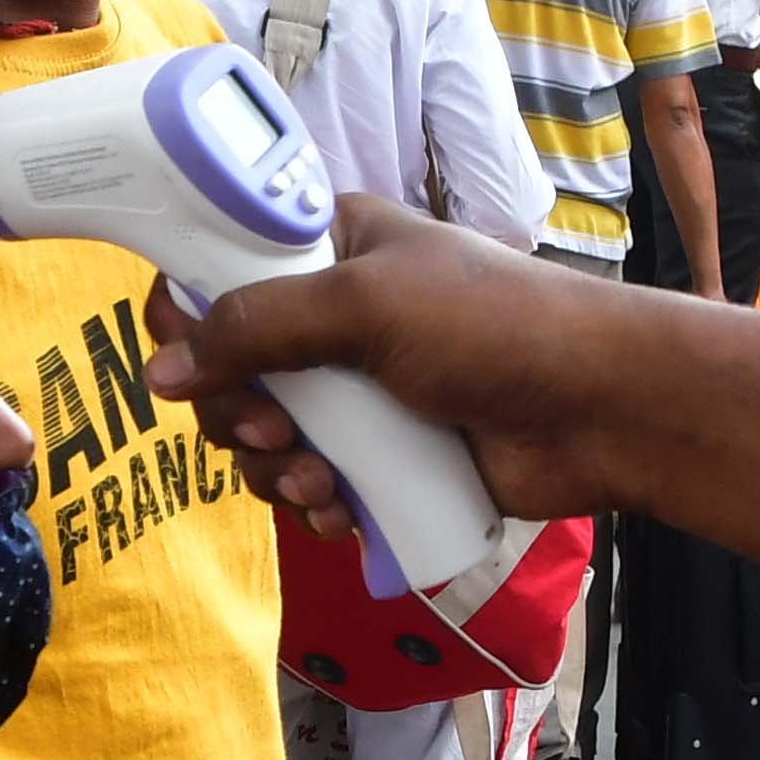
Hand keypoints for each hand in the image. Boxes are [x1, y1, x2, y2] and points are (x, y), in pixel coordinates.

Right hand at [144, 197, 651, 531]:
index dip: (191, 320)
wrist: (600, 410)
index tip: (189, 365)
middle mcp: (333, 315)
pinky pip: (309, 484)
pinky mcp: (381, 456)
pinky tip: (340, 512)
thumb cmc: (495, 328)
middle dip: (237, 416)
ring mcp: (357, 390)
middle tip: (271, 434)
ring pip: (263, 438)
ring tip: (318, 483)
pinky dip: (311, 503)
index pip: (218, 269)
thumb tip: (160, 373)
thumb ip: (256, 329)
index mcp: (328, 246)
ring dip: (273, 470)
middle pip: (229, 370)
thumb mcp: (365, 306)